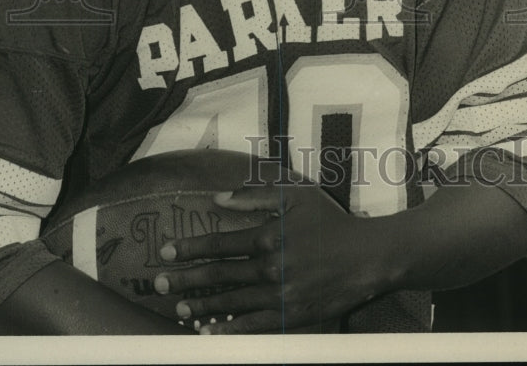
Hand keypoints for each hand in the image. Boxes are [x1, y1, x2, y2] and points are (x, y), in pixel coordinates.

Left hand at [153, 180, 385, 333]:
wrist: (367, 258)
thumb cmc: (330, 222)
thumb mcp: (295, 195)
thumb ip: (255, 195)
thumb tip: (217, 198)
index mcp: (268, 235)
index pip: (220, 243)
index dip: (191, 248)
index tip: (168, 251)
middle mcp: (269, 267)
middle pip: (219, 275)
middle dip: (185, 279)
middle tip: (158, 285)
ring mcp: (279, 295)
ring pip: (231, 302)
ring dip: (201, 305)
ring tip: (179, 308)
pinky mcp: (289, 316)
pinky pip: (252, 326)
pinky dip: (229, 331)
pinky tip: (209, 333)